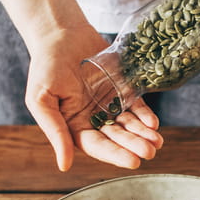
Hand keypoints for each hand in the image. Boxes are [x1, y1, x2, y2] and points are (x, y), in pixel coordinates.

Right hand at [25, 26, 162, 170]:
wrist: (60, 33)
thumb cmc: (45, 66)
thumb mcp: (41, 100)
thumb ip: (55, 132)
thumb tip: (64, 166)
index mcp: (74, 126)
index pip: (97, 146)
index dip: (114, 154)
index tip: (132, 162)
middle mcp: (93, 119)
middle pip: (116, 137)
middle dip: (133, 145)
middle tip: (149, 152)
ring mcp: (109, 104)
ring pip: (129, 124)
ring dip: (143, 134)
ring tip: (157, 142)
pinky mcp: (122, 90)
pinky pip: (136, 106)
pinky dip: (145, 115)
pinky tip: (153, 123)